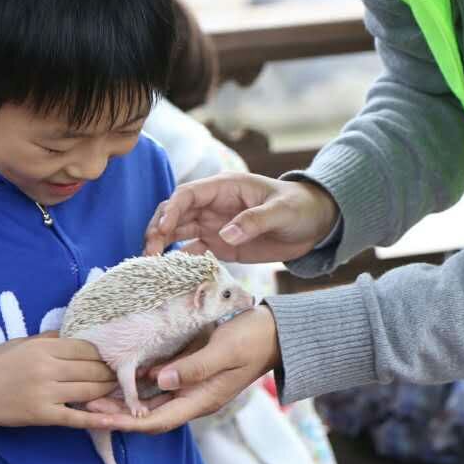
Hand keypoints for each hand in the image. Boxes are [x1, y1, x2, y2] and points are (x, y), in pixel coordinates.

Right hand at [0, 331, 117, 428]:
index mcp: (43, 348)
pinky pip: (76, 418)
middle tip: (122, 375)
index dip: (103, 354)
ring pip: (89, 391)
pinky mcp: (42, 415)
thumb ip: (50, 338)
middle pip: (92, 369)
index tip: (112, 358)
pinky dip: (98, 420)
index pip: (86, 348)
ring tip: (118, 390)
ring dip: (107, 391)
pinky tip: (116, 420)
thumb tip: (75, 333)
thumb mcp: (22, 343)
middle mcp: (47, 368)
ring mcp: (45, 393)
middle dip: (110, 373)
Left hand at [102, 306, 281, 433]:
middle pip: (148, 416)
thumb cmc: (250, 340)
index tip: (99, 418)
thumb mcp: (223, 351)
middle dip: (117, 414)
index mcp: (201, 401)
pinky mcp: (189, 374)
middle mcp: (193, 399)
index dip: (126, 422)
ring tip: (94, 394)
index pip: (156, 421)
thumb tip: (159, 381)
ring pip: (150, 402)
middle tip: (85, 406)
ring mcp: (191, 388)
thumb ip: (193, 368)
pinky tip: (118, 378)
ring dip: (123, 401)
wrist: (273, 332)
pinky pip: (158, 386)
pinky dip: (137, 385)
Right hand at [143, 173, 338, 261]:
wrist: (314, 224)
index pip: (188, 194)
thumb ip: (254, 221)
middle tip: (149, 253)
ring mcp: (213, 226)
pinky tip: (170, 275)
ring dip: (162, 246)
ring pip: (178, 233)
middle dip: (158, 230)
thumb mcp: (281, 212)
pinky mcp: (219, 245)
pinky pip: (193, 252)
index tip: (161, 229)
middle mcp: (212, 205)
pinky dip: (179, 262)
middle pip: (175, 214)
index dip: (171, 210)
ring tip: (151, 265)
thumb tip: (225, 235)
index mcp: (224, 188)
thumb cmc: (299, 207)